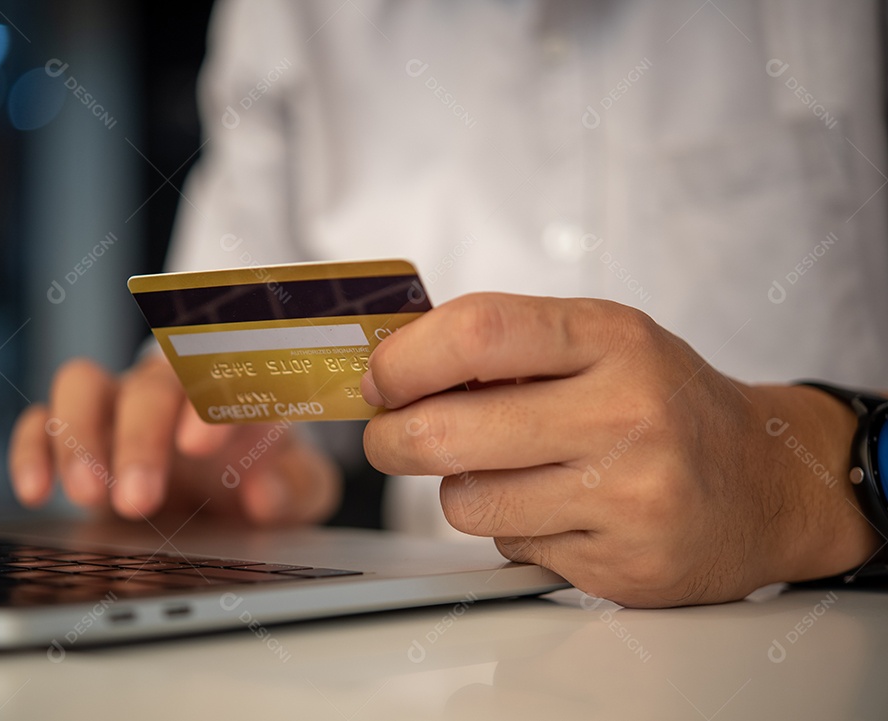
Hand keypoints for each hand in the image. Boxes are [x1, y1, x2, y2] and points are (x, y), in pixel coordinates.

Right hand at [8, 353, 339, 524]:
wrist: (232, 493)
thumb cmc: (269, 478)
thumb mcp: (301, 491)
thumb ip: (296, 490)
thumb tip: (265, 494)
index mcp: (237, 388)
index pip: (227, 374)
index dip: (210, 404)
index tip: (199, 447)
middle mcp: (176, 386)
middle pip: (150, 381)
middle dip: (141, 436)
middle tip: (139, 499)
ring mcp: (122, 402)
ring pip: (85, 383)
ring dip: (82, 435)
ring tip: (90, 494)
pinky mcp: (80, 430)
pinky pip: (42, 418)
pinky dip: (34, 447)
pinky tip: (37, 490)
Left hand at [361, 293, 878, 606]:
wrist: (765, 483)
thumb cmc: (665, 402)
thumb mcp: (600, 341)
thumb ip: (506, 346)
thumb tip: (393, 367)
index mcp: (610, 338)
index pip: (477, 333)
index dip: (403, 360)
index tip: (379, 380)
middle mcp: (625, 413)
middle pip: (447, 430)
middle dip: (392, 440)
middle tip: (392, 437)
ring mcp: (628, 495)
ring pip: (467, 502)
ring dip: (464, 491)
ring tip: (513, 472)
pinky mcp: (623, 565)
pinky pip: (511, 549)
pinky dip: (515, 531)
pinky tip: (562, 512)